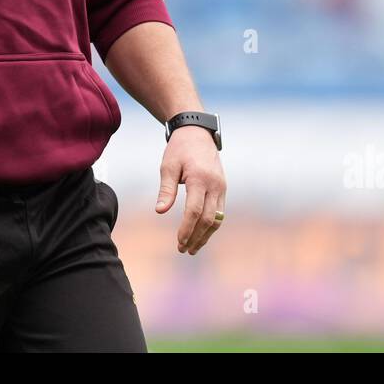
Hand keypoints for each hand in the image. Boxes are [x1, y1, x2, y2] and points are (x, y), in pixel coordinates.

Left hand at [155, 125, 225, 254]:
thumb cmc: (179, 149)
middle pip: (209, 219)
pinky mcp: (223, 188)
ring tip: (192, 248)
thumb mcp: (168, 166)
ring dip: (205, 235)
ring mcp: (222, 187)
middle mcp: (215, 185)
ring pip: (217, 218)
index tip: (178, 242)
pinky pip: (220, 212)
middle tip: (183, 250)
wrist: (197, 133)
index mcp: (199, 178)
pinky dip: (211, 226)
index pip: (194, 211)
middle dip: (196, 237)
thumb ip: (166, 189)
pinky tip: (201, 235)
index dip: (187, 229)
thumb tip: (160, 211)